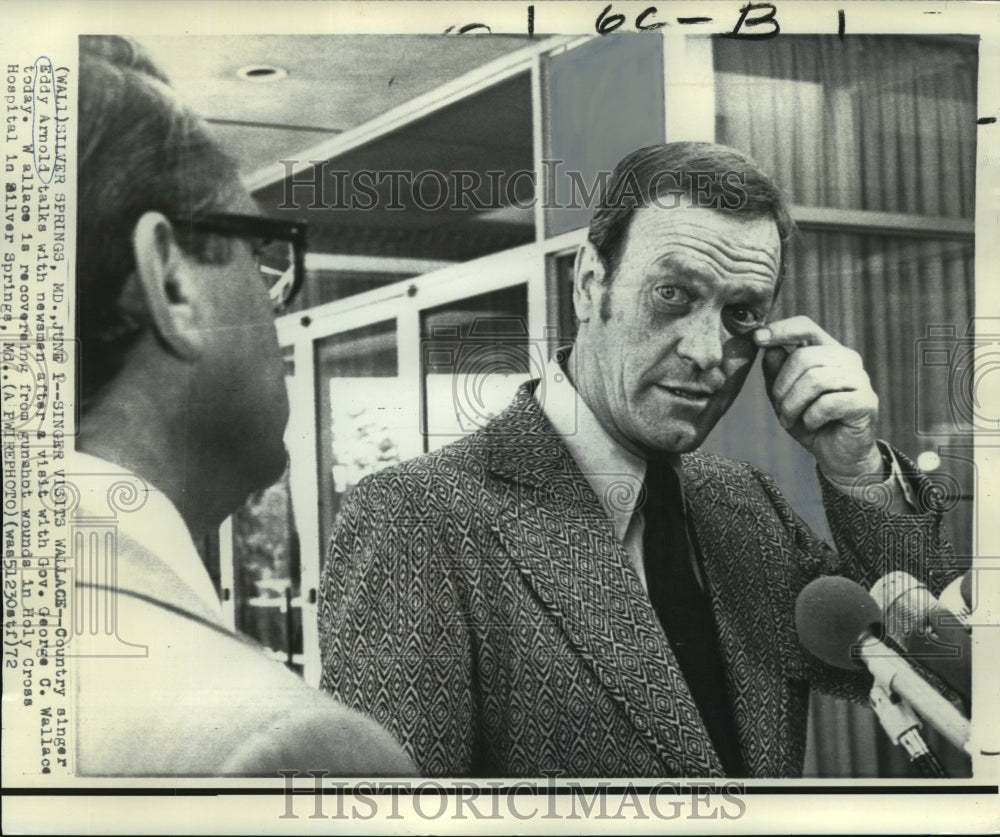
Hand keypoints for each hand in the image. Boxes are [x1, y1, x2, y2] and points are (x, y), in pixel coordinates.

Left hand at [755, 316, 882, 483]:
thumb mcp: (784, 395)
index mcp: (827, 351)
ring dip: (793, 404)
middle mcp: (847, 359)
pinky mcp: (866, 402)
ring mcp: (860, 379)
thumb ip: (776, 370)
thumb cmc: (809, 421)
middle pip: (804, 357)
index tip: (758, 338)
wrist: (837, 455)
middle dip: (782, 386)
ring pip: (815, 380)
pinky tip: (813, 425)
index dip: (781, 329)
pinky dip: (811, 417)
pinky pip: (828, 403)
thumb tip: (769, 347)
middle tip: (780, 409)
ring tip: (790, 419)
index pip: (806, 326)